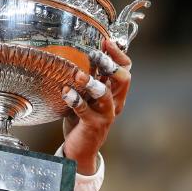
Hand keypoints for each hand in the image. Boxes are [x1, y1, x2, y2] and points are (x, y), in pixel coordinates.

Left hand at [61, 39, 131, 174]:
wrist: (81, 149)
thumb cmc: (82, 119)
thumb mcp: (87, 96)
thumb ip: (88, 79)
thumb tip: (79, 53)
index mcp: (115, 93)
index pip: (126, 69)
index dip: (118, 54)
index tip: (106, 41)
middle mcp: (114, 102)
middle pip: (123, 79)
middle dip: (110, 65)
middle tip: (95, 54)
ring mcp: (105, 115)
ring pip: (106, 95)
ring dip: (92, 83)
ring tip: (78, 75)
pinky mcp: (93, 125)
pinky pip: (85, 111)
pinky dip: (75, 100)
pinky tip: (65, 92)